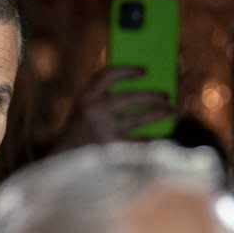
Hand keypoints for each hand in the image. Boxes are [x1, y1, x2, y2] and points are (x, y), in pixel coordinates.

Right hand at [51, 65, 173, 151]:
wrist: (62, 162)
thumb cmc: (77, 135)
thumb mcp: (82, 112)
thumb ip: (101, 100)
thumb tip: (140, 92)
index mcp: (85, 98)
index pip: (107, 75)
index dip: (126, 70)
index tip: (143, 70)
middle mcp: (94, 111)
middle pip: (129, 97)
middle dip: (150, 96)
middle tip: (166, 95)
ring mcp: (104, 130)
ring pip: (138, 119)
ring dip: (158, 114)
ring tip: (172, 111)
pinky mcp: (111, 149)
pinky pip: (137, 142)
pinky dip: (150, 139)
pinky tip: (160, 137)